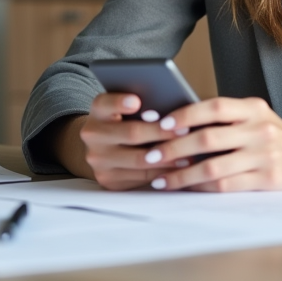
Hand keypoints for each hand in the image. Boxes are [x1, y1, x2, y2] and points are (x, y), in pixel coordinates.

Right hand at [62, 92, 182, 190]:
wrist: (103, 146)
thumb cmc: (126, 120)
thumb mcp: (126, 108)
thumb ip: (142, 105)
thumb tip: (171, 106)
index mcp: (98, 110)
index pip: (105, 103)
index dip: (120, 102)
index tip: (137, 101)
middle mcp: (92, 134)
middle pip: (131, 133)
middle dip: (161, 132)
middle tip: (185, 131)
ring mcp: (98, 160)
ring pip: (138, 160)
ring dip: (167, 157)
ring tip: (189, 153)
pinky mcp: (108, 179)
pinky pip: (140, 178)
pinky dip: (162, 172)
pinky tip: (178, 168)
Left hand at [139, 97, 281, 191]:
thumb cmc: (274, 135)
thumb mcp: (255, 116)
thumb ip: (224, 118)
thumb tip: (175, 122)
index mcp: (253, 108)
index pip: (215, 107)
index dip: (186, 114)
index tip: (160, 124)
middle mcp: (259, 129)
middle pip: (209, 138)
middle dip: (174, 148)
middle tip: (150, 154)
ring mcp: (264, 156)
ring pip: (213, 167)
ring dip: (182, 174)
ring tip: (160, 179)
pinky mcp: (267, 179)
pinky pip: (226, 185)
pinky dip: (202, 187)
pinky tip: (186, 187)